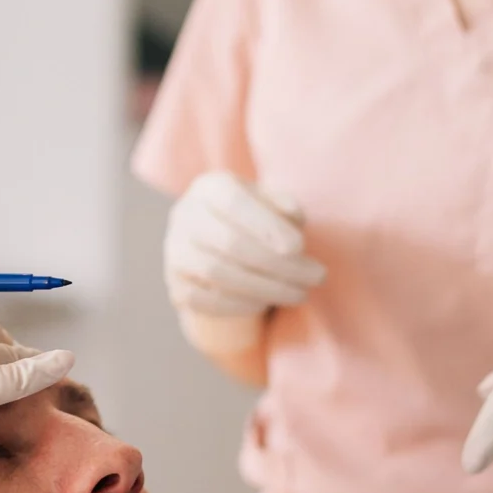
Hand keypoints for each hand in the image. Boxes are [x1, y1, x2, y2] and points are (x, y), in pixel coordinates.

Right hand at [164, 171, 325, 318]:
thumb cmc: (255, 218)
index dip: (265, 225)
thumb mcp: (273, 203)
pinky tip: (265, 303)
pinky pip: (203, 300)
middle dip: (279, 265)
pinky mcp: (175, 284)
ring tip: (299, 294)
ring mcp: (175, 251)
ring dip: (265, 288)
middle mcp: (185, 215)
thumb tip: (293, 219)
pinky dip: (238, 305)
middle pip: (229, 242)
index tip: (299, 247)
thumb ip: (285, 206)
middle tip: (316, 278)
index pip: (233, 202)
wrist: (218, 241)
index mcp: (210, 187)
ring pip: (216, 273)